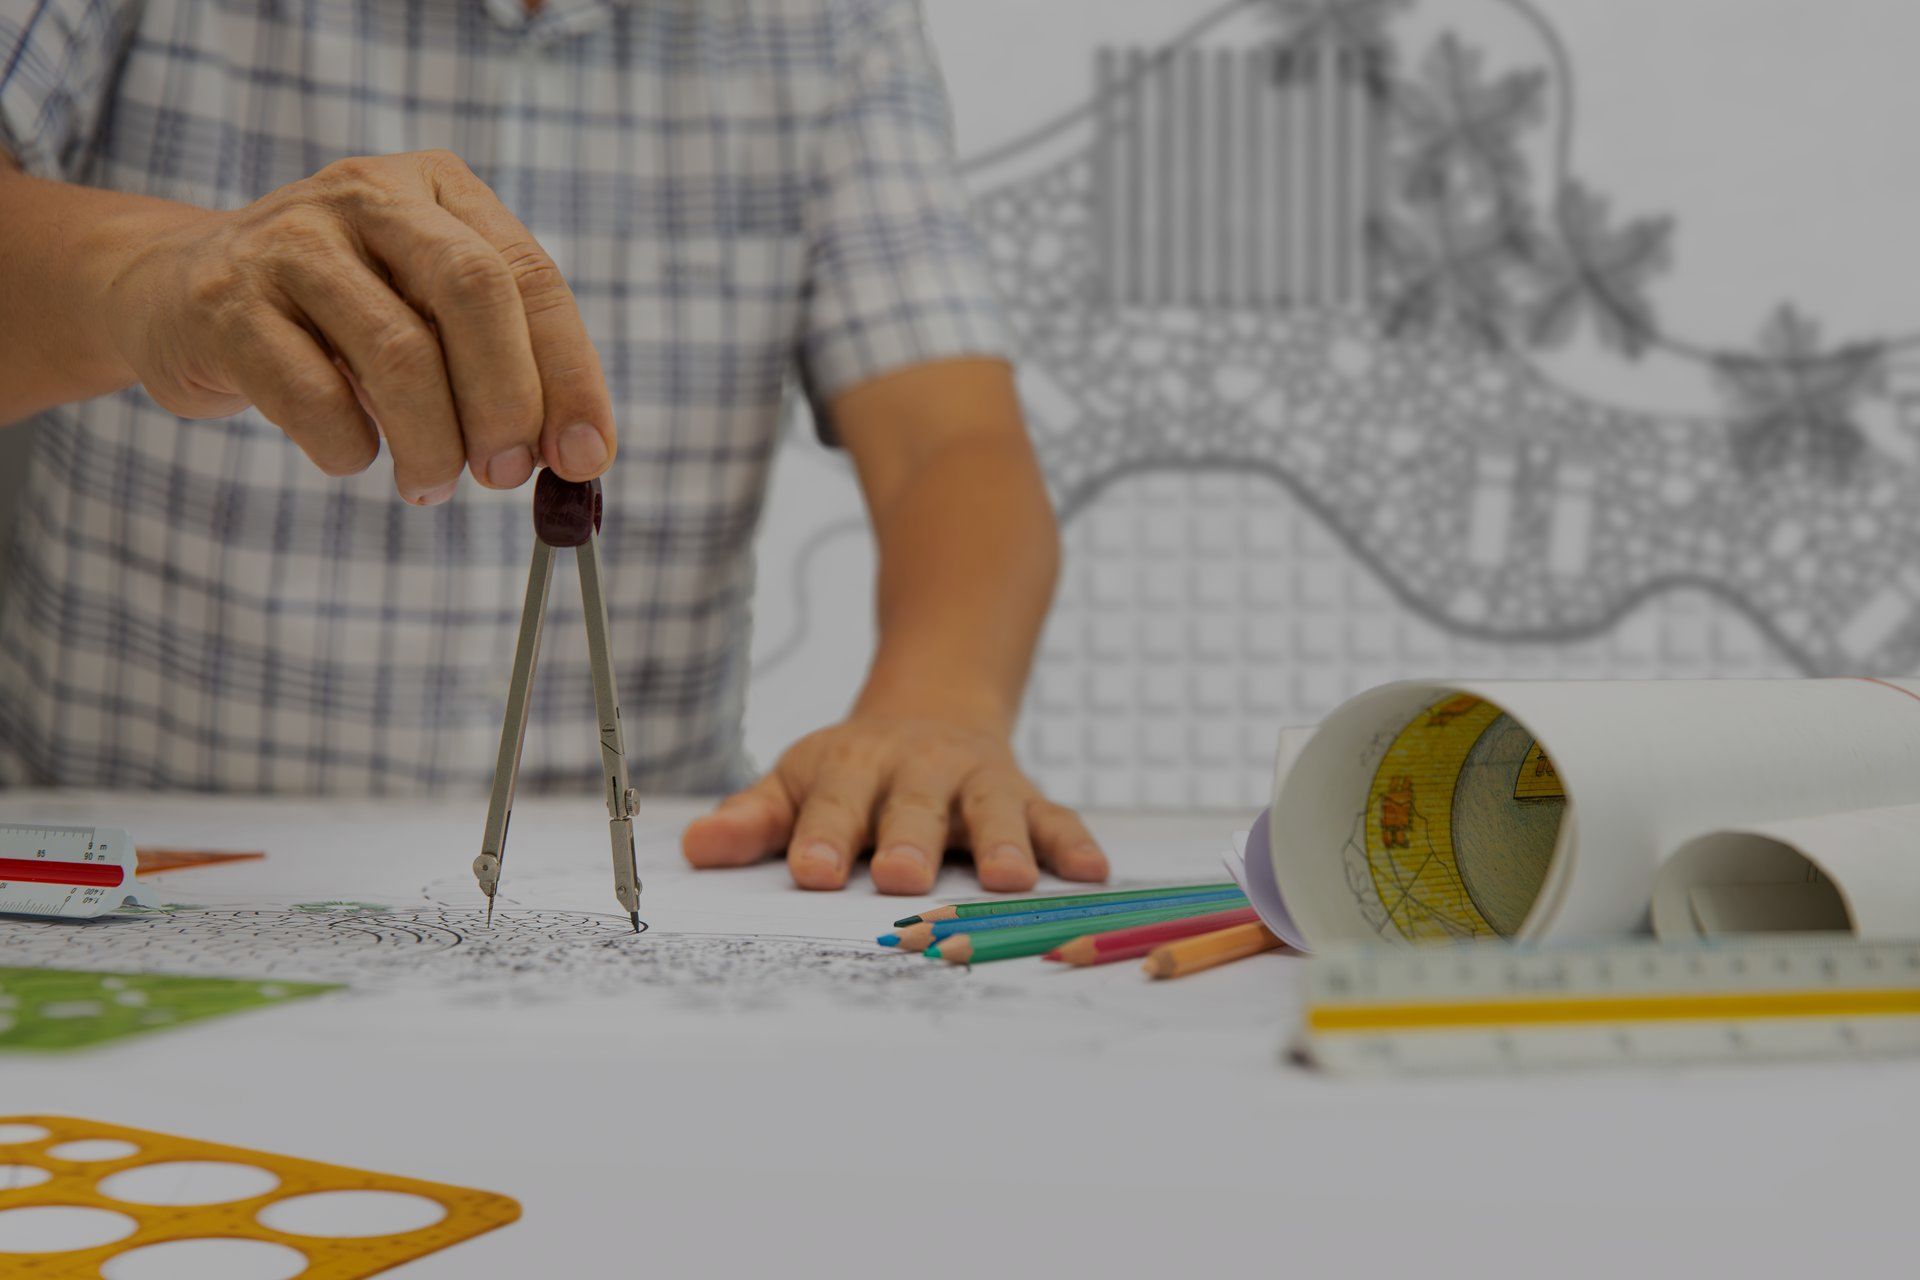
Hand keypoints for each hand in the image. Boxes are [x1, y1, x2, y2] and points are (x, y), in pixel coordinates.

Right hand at [98, 149, 614, 502]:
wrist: (173, 291)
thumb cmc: (337, 318)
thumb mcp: (427, 315)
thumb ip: (504, 367)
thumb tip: (579, 456)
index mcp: (440, 189)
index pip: (530, 276)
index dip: (569, 374)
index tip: (587, 456)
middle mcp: (368, 195)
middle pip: (473, 292)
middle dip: (507, 401)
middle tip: (508, 474)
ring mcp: (288, 239)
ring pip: (399, 352)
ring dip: (433, 444)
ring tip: (433, 485)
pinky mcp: (224, 301)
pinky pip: (313, 396)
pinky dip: (350, 448)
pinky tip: (353, 455)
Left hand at [682, 712, 1109, 894]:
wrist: (932, 707)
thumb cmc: (854, 772)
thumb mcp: (798, 781)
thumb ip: (754, 821)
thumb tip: (695, 848)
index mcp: (853, 768)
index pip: (831, 803)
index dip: (821, 836)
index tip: (809, 872)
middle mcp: (918, 770)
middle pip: (912, 806)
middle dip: (908, 840)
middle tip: (899, 878)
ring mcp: (976, 782)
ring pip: (992, 808)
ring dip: (1002, 841)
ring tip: (1009, 880)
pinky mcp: (1025, 796)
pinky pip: (1055, 816)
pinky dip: (1073, 842)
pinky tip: (1092, 872)